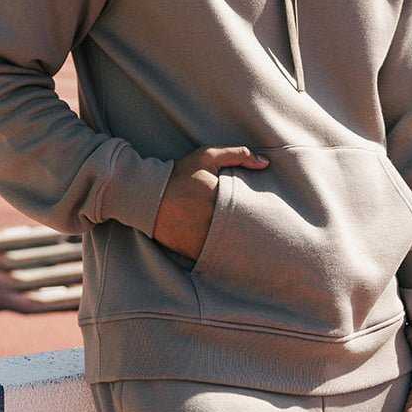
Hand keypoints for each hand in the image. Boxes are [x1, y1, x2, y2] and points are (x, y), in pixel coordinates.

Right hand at [152, 144, 269, 260]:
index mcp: (220, 198)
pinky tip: (225, 249)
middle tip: (257, 230)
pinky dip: (219, 253)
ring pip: (229, 248)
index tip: (260, 213)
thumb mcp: (207, 156)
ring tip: (243, 241)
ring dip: (236, 245)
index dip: (258, 214)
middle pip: (242, 232)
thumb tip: (265, 163)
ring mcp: (201, 239)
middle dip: (249, 231)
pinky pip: (211, 257)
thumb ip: (238, 155)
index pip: (250, 212)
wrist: (145, 194)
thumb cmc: (179, 173)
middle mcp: (212, 221)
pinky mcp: (190, 251)